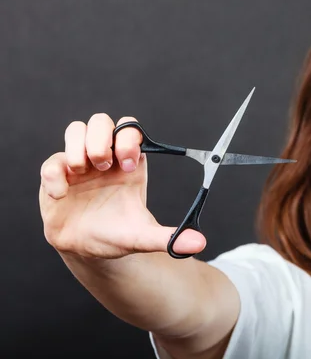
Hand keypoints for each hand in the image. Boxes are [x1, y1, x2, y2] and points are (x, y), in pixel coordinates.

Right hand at [39, 114, 205, 258]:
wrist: (87, 249)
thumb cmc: (117, 235)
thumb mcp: (143, 236)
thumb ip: (169, 238)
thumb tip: (199, 243)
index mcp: (129, 164)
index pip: (131, 131)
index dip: (129, 139)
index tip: (129, 164)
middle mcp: (105, 158)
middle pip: (102, 122)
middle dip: (102, 138)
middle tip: (104, 165)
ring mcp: (79, 164)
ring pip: (76, 130)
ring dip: (79, 147)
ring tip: (82, 172)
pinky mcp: (57, 176)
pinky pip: (51, 161)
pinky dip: (54, 174)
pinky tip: (62, 193)